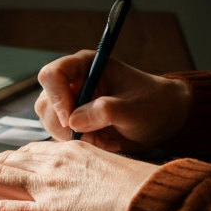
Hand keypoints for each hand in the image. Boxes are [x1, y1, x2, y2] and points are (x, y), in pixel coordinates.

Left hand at [0, 141, 159, 210]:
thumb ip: (93, 175)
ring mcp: (49, 187)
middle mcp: (55, 164)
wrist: (151, 202)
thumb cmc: (141, 192)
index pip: (29, 152)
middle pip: (7, 162)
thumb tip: (87, 186)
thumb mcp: (114, 172)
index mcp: (72, 151)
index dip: (6, 160)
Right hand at [35, 52, 191, 150]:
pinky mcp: (76, 123)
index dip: (56, 98)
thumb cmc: (153, 104)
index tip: (70, 120)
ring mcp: (72, 104)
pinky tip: (105, 143)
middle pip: (45, 102)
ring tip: (103, 140)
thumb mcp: (133, 108)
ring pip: (50, 122)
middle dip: (62, 124)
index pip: (53, 75)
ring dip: (72, 137)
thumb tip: (73, 121)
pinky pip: (63, 137)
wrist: (164, 119)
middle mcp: (74, 83)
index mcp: (86, 66)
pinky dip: (80, 145)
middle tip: (88, 137)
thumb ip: (105, 111)